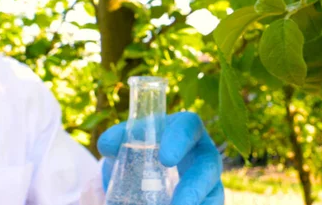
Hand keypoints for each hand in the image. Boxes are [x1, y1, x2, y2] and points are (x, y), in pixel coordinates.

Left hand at [98, 112, 223, 204]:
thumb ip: (117, 140)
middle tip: (178, 204)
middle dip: (194, 186)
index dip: (180, 139)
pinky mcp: (207, 200)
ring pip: (214, 193)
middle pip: (209, 164)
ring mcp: (208, 181)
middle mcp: (202, 153)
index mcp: (184, 130)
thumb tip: (107, 145)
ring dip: (196, 203)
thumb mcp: (126, 143)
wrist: (141, 175)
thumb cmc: (139, 151)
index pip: (189, 125)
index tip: (165, 159)